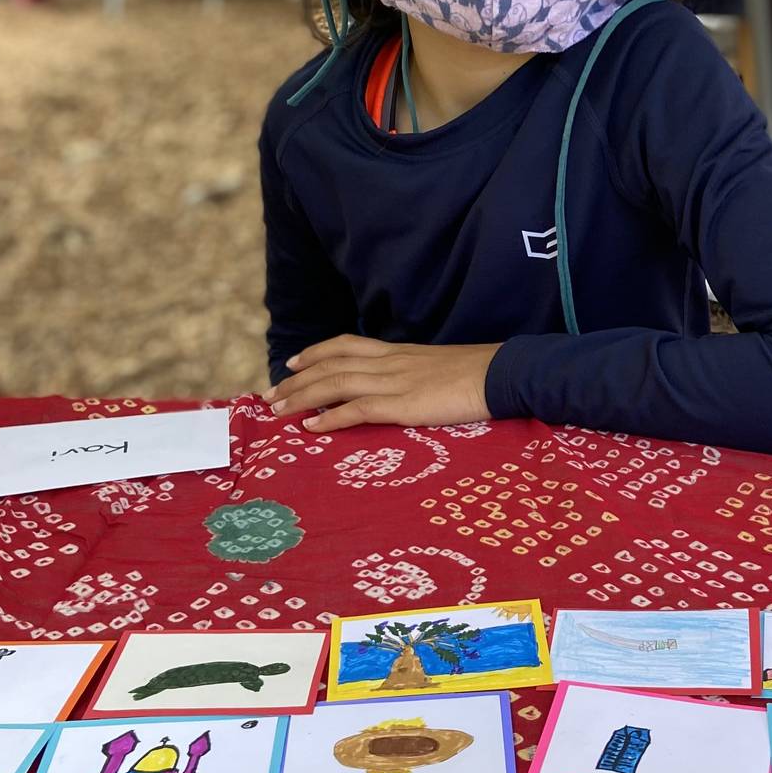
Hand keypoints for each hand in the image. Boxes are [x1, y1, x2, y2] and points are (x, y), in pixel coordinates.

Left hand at [266, 336, 498, 432]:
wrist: (501, 375)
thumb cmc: (480, 375)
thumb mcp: (440, 367)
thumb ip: (417, 373)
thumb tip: (409, 385)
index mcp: (399, 352)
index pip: (347, 345)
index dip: (315, 352)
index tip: (292, 363)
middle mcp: (389, 362)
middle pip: (330, 364)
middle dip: (295, 380)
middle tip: (270, 396)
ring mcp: (394, 382)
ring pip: (334, 383)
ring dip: (300, 398)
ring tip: (278, 412)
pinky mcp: (402, 405)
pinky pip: (356, 410)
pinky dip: (329, 418)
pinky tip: (311, 427)